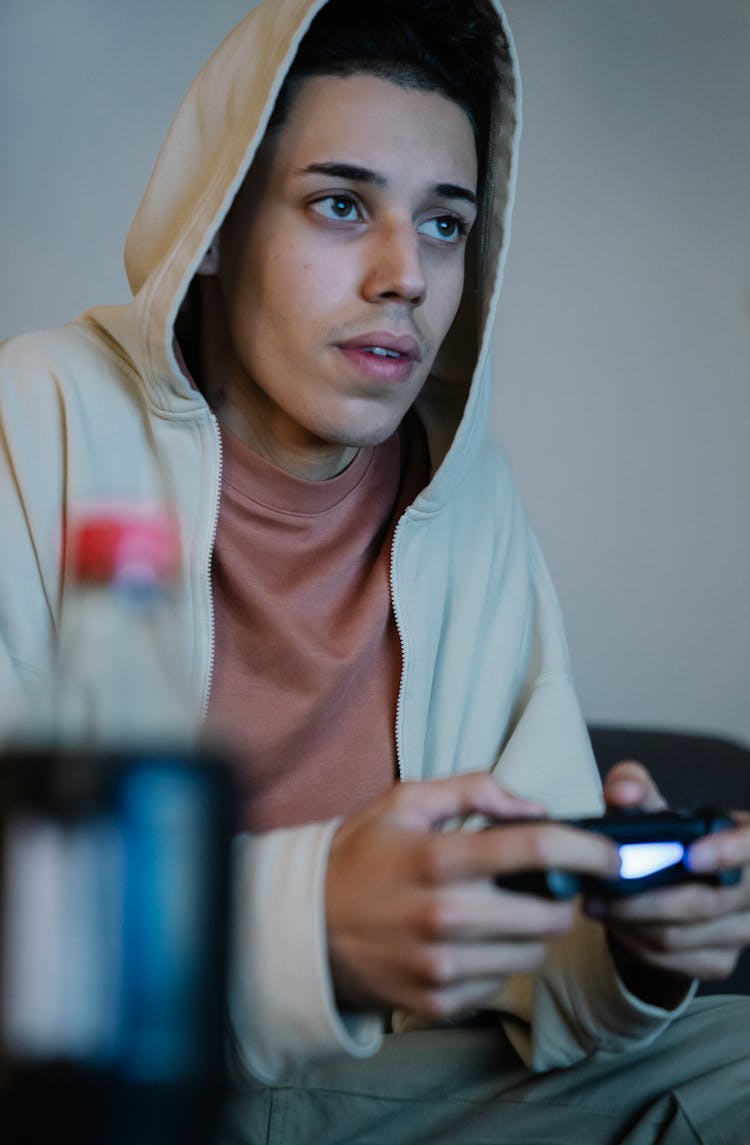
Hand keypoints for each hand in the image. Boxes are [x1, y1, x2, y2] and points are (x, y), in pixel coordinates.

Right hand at [325, 772, 619, 1018]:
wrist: (305, 930)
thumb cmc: (359, 857)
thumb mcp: (404, 802)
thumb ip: (473, 790)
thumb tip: (534, 804)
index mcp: (439, 859)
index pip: (536, 851)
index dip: (587, 849)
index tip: (611, 853)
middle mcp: (445, 917)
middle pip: (550, 913)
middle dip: (562, 896)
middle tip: (547, 884)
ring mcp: (443, 967)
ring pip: (533, 954)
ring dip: (533, 930)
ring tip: (502, 910)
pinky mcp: (439, 1002)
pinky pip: (501, 984)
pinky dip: (500, 961)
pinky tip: (473, 941)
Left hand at [588, 761, 749, 1000]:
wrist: (677, 881)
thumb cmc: (668, 836)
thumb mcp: (651, 805)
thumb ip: (633, 787)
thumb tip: (622, 793)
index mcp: (749, 841)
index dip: (727, 852)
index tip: (689, 856)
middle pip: (704, 903)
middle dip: (643, 900)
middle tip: (599, 891)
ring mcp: (742, 931)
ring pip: (680, 937)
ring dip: (631, 923)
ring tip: (597, 904)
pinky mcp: (720, 962)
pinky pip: (670, 960)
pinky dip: (633, 942)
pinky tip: (614, 923)